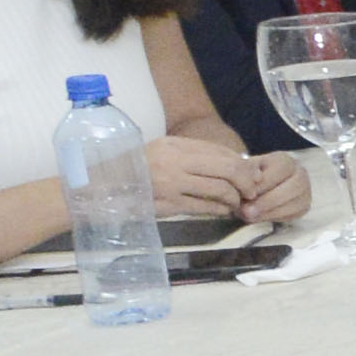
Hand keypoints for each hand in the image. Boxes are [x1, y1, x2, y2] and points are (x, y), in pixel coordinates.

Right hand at [146, 133, 303, 221]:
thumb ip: (193, 154)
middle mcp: (175, 161)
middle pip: (227, 169)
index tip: (252, 174)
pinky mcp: (167, 204)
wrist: (103, 186)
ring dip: (234, 197)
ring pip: (219, 189)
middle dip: (247, 181)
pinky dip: (218, 209)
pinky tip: (223, 210)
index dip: (242, 164)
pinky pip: (203, 207)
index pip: (220, 151)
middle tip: (252, 190)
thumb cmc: (136, 168)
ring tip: (237, 202)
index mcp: (175, 145)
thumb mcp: (162, 151)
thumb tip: (233, 160)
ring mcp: (171, 183)